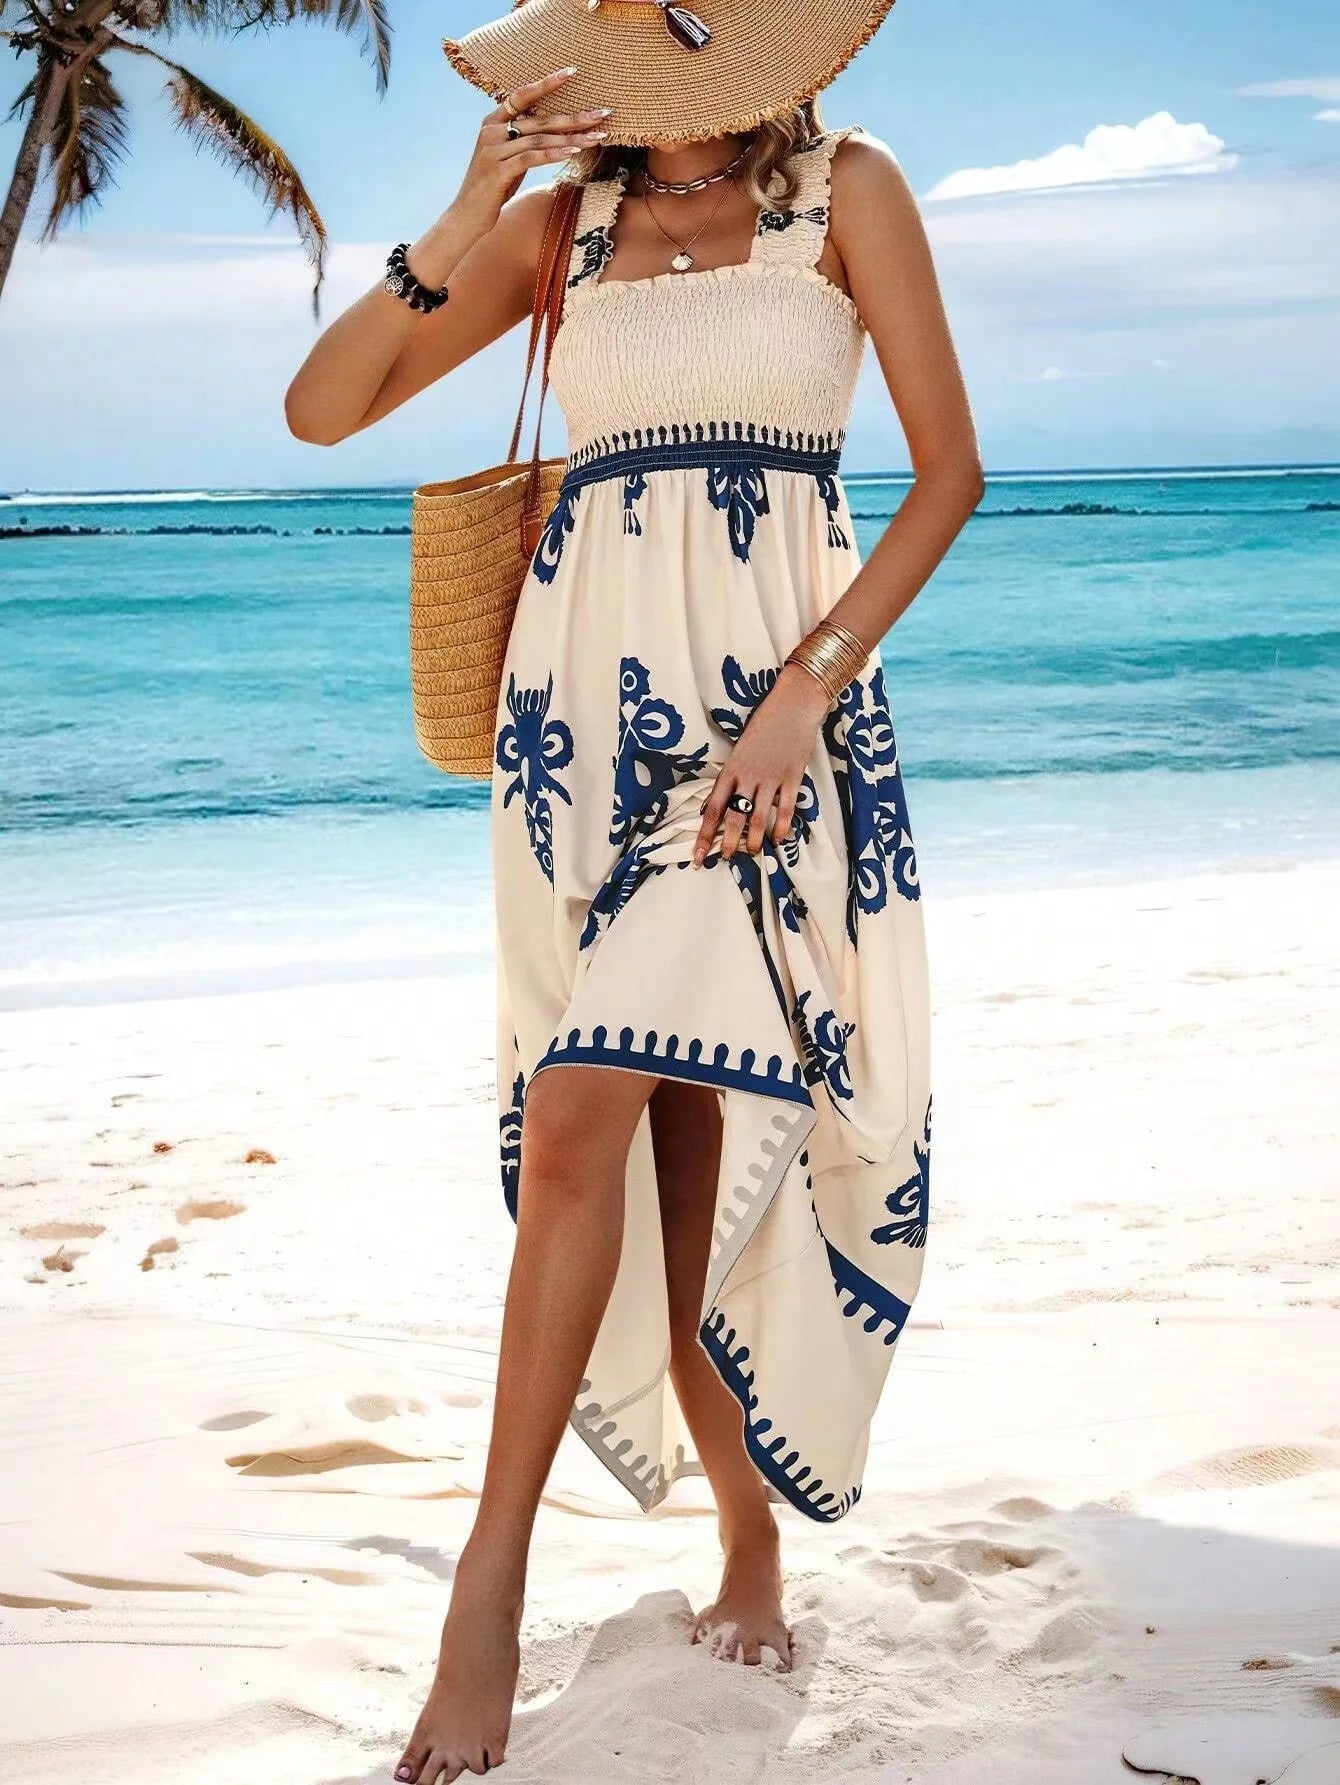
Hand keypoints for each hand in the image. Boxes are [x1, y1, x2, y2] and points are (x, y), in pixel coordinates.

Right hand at [452, 70, 611, 229]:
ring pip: (539, 139)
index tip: (572, 73)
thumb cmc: (492, 188)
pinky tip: (573, 152)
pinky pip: (532, 158)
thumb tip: (551, 131)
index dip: (547, 83)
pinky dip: (554, 154)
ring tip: (598, 137)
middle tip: (602, 113)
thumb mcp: (506, 158)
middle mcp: (491, 131)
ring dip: (572, 138)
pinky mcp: (498, 171)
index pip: (522, 95)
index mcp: (492, 122)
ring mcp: (493, 150)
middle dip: (574, 117)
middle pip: (539, 119)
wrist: (467, 215)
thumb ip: (522, 142)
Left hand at [694, 664, 830, 866]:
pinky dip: (781, 828)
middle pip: (734, 818)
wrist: (793, 706)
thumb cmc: (764, 723)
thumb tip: (719, 803)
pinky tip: (778, 840)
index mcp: (731, 769)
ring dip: (753, 840)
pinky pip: (785, 810)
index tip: (697, 854)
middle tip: (724, 859)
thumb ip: (732, 775)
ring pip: (758, 818)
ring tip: (751, 853)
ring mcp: (771, 779)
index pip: (713, 808)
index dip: (704, 834)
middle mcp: (748, 777)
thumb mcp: (740, 748)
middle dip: (728, 843)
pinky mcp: (792, 778)